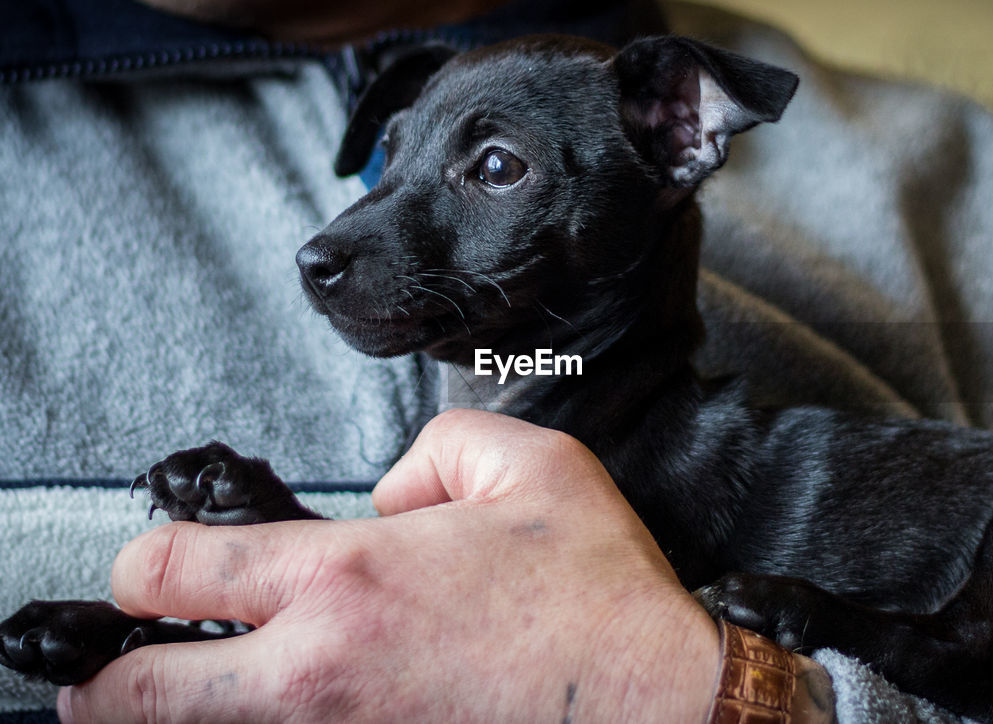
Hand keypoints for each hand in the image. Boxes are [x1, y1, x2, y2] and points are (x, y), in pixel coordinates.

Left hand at [58, 409, 719, 722]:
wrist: (658, 706)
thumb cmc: (599, 597)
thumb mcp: (530, 463)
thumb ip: (431, 450)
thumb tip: (389, 497)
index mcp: (347, 580)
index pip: (167, 574)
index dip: (139, 567)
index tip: (156, 571)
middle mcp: (319, 675)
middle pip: (131, 699)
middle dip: (109, 679)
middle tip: (126, 664)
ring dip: (183, 714)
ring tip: (205, 691)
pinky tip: (308, 709)